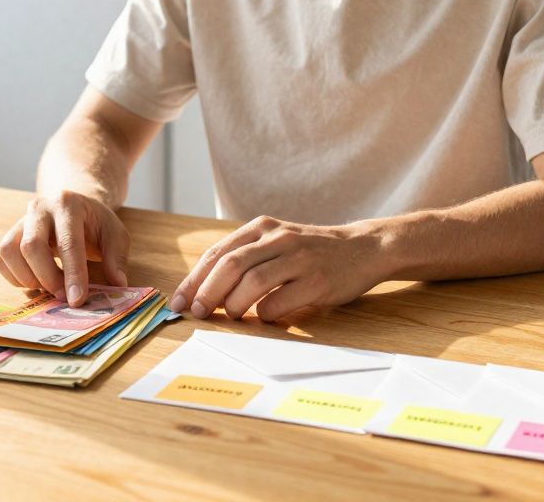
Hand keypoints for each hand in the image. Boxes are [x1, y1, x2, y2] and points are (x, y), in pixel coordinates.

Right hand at [0, 190, 129, 306]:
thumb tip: (118, 285)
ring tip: (49, 288)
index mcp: (68, 204)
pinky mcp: (8, 235)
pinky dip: (15, 277)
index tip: (77, 300)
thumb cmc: (94, 223)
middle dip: (47, 278)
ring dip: (28, 278)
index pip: (68, 242)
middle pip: (31, 246)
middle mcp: (39, 208)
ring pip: (9, 252)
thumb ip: (117, 257)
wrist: (72, 206)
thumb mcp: (115, 233)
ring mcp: (20, 220)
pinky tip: (35, 281)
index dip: (72, 273)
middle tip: (63, 297)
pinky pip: (0, 259)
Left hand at [169, 216, 386, 322]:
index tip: (180, 301)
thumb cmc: (310, 252)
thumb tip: (201, 289)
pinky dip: (264, 313)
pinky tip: (264, 316)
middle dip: (207, 292)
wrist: (362, 248)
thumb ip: (245, 257)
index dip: (195, 279)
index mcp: (262, 227)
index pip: (218, 253)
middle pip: (231, 265)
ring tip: (229, 316)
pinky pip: (279, 301)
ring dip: (233, 304)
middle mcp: (279, 238)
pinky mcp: (318, 280)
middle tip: (198, 312)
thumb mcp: (276, 242)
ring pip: (253, 282)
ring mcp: (300, 258)